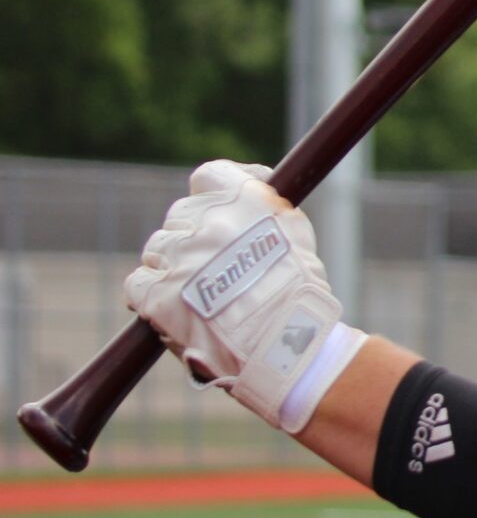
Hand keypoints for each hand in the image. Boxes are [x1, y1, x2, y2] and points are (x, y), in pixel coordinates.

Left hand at [126, 160, 362, 431]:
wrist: (284, 341)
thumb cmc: (298, 289)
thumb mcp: (294, 229)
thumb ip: (264, 206)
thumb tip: (251, 189)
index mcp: (240, 198)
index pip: (208, 176)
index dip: (212, 193)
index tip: (220, 208)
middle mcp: (205, 219)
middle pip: (180, 215)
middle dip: (193, 236)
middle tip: (212, 263)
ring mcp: (177, 256)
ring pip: (158, 249)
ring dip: (172, 265)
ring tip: (198, 292)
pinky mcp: (156, 293)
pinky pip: (139, 283)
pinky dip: (150, 293)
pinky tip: (172, 306)